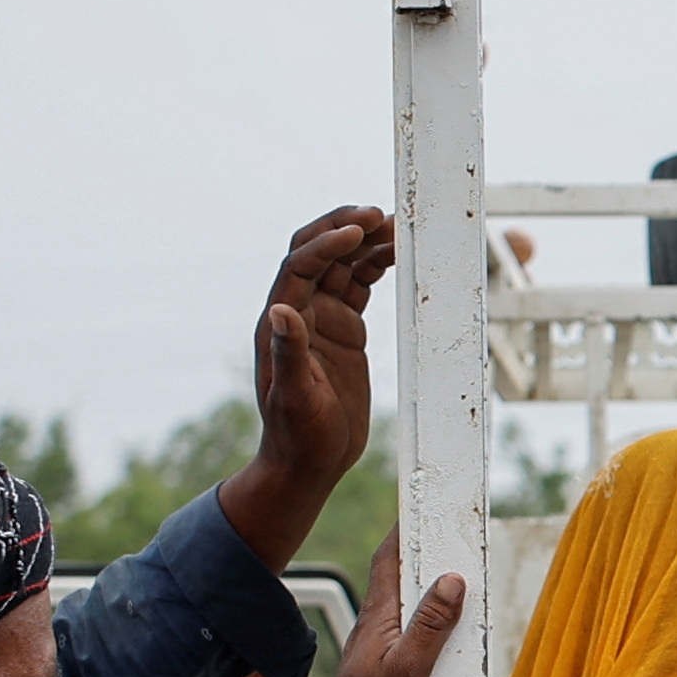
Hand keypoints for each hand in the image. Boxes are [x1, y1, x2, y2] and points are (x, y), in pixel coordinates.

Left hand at [214, 207, 394, 570]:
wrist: (309, 463)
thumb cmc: (298, 437)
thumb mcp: (295, 399)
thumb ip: (287, 353)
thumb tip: (279, 310)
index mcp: (281, 323)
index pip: (300, 266)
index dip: (327, 244)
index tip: (359, 230)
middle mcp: (299, 312)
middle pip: (317, 252)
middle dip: (345, 227)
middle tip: (379, 213)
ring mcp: (322, 318)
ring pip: (342, 264)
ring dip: (366, 241)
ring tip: (397, 227)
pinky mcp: (344, 329)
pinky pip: (359, 285)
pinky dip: (377, 265)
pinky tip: (397, 254)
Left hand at [302, 539, 462, 676]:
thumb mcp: (411, 670)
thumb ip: (431, 625)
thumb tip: (451, 580)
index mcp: (379, 618)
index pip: (390, 559)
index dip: (405, 529)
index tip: (421, 503)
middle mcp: (377, 625)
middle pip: (400, 575)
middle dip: (422, 549)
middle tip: (447, 528)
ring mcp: (381, 644)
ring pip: (407, 601)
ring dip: (428, 583)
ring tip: (455, 568)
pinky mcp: (388, 663)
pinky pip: (412, 626)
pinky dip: (431, 614)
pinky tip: (447, 623)